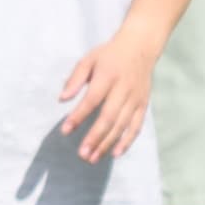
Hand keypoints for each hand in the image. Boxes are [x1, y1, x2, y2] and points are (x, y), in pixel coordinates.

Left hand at [57, 28, 163, 161]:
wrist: (140, 47)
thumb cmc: (109, 55)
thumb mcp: (88, 59)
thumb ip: (75, 79)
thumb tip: (62, 99)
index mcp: (108, 76)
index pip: (92, 100)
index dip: (79, 116)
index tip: (65, 130)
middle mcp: (123, 89)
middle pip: (109, 117)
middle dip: (95, 137)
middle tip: (81, 154)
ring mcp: (135, 98)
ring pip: (122, 125)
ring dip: (107, 143)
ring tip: (92, 158)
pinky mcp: (143, 105)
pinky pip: (136, 126)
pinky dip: (127, 141)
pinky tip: (115, 153)